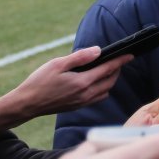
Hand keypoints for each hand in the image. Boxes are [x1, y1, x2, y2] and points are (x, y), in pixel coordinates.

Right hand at [0, 47, 132, 133]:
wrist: (27, 104)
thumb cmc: (39, 81)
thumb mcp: (58, 64)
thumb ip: (80, 57)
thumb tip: (98, 51)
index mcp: (82, 82)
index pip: (108, 69)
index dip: (121, 61)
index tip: (130, 54)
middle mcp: (86, 94)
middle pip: (110, 81)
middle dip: (117, 69)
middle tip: (119, 59)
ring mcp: (82, 102)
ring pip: (105, 90)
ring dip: (110, 79)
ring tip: (108, 68)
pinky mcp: (78, 106)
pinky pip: (97, 97)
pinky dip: (102, 88)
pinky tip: (96, 81)